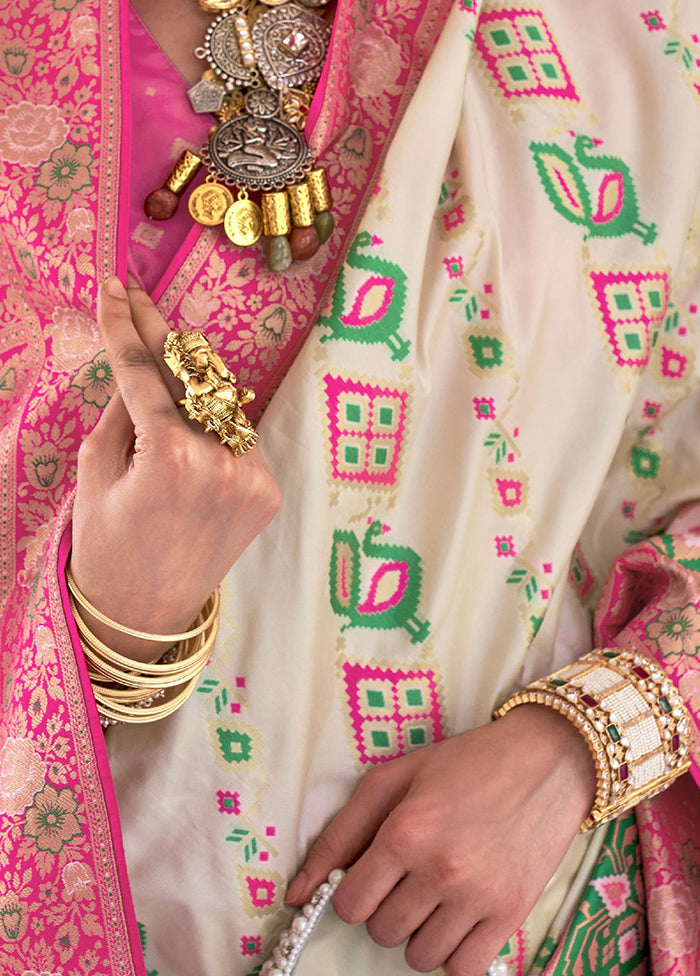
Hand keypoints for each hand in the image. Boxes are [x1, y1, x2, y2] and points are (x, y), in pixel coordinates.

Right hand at [70, 277, 281, 659]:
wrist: (146, 614)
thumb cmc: (107, 548)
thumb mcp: (94, 474)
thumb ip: (118, 414)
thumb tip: (138, 370)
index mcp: (171, 456)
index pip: (144, 372)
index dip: (125, 325)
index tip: (114, 288)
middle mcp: (223, 460)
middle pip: (193, 375)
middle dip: (163, 334)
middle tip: (139, 296)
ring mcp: (253, 476)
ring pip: (219, 404)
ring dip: (190, 381)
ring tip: (161, 357)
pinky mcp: (268, 491)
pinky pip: (236, 437)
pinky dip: (212, 425)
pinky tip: (187, 423)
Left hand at [286, 705, 595, 975]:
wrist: (546, 761)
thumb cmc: (464, 763)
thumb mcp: (394, 778)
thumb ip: (340, 833)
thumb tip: (295, 893)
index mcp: (406, 831)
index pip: (350, 904)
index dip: (353, 891)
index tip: (370, 874)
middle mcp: (441, 869)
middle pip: (383, 932)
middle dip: (385, 907)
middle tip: (407, 876)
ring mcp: (479, 897)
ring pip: (420, 957)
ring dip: (418, 932)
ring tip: (434, 894)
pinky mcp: (512, 914)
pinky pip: (464, 969)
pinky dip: (454, 953)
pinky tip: (457, 917)